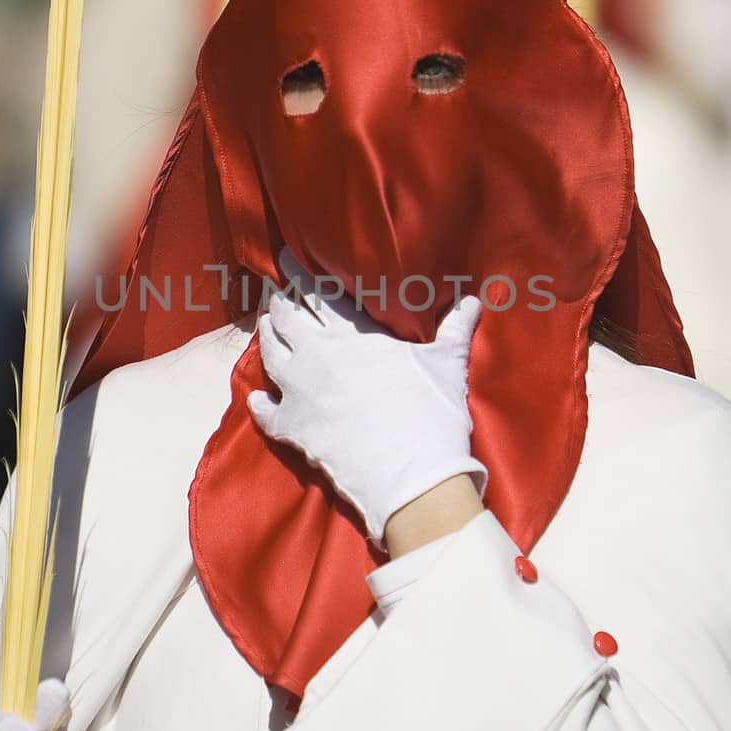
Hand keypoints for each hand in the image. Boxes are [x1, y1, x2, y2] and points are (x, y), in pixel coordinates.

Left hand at [248, 254, 485, 542]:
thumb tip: (475, 301)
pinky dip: (259, 403)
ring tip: (266, 326)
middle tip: (275, 294)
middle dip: (280, 303)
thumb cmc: (431, 413)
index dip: (298, 271)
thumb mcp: (447, 364)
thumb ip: (455, 329)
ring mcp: (298, 392)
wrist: (412, 475)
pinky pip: (266, 412)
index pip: (318, 293)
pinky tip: (256, 397)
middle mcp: (316, 355)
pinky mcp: (292, 428)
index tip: (286, 256)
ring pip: (270, 355)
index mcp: (351, 334)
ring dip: (267, 338)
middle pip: (287, 319)